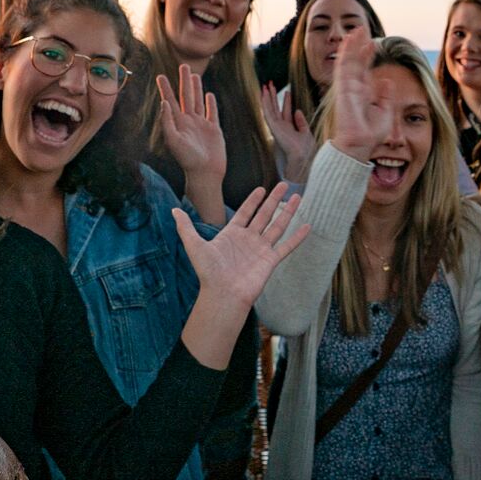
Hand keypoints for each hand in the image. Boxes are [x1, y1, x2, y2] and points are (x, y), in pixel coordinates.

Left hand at [157, 65, 224, 181]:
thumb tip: (164, 102)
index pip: (170, 101)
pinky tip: (209, 95)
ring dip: (196, 88)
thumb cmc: (187, 159)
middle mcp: (188, 121)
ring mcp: (201, 124)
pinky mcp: (214, 129)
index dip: (166, 88)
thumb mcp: (174, 140)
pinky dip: (210, 103)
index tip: (160, 75)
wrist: (205, 173)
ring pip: (198, 101)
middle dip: (184, 81)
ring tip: (194, 75)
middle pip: (186, 96)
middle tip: (183, 65)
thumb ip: (168, 121)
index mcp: (177, 123)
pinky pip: (211, 112)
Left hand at [172, 184, 308, 308]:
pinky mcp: (271, 261)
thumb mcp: (194, 246)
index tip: (261, 188)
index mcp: (233, 234)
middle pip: (265, 215)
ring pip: (278, 226)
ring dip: (288, 211)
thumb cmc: (208, 273)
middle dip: (274, 199)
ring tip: (298, 197)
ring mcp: (261, 249)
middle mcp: (249, 240)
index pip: (246, 212)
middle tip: (284, 184)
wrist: (222, 294)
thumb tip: (173, 211)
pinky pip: (287, 246)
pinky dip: (297, 237)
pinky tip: (307, 226)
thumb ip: (186, 228)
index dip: (253, 200)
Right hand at [259, 82, 316, 181]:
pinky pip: (268, 112)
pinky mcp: (273, 127)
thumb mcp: (306, 132)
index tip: (287, 92)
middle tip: (271, 85)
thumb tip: (298, 110)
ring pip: (270, 108)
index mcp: (289, 128)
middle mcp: (281, 127)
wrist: (302, 156)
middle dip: (274, 96)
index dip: (286, 101)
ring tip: (266, 86)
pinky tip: (263, 95)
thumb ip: (301, 122)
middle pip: (276, 108)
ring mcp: (276, 126)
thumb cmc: (305, 149)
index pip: (286, 111)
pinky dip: (265, 103)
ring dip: (268, 97)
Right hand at [324, 36, 390, 159]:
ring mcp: (347, 87)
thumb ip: (386, 94)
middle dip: (358, 46)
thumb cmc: (371, 133)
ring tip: (355, 31)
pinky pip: (343, 67)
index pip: (365, 70)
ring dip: (351, 46)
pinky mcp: (342, 88)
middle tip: (361, 30)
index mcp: (364, 93)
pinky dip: (345, 54)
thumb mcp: (385, 110)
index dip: (368, 56)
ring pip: (348, 61)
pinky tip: (348, 42)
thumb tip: (387, 80)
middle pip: (356, 62)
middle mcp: (354, 88)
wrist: (360, 143)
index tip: (373, 44)